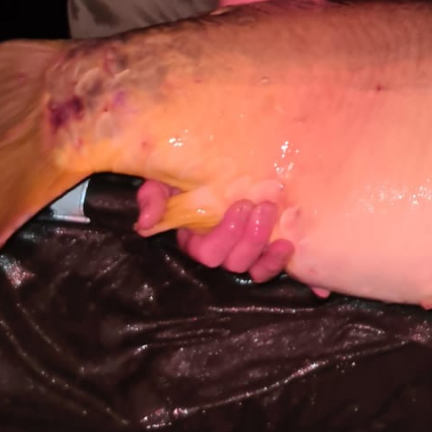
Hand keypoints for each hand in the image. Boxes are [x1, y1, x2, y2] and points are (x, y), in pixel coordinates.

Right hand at [136, 180, 293, 281]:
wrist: (218, 161)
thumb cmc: (192, 172)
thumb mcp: (166, 178)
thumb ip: (153, 197)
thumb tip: (145, 224)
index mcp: (192, 237)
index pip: (203, 251)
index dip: (224, 234)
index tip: (240, 204)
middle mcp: (216, 249)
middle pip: (228, 261)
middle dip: (246, 236)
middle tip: (260, 206)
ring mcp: (239, 252)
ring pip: (247, 266)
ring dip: (261, 241)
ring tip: (270, 210)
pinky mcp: (261, 251)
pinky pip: (265, 271)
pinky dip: (275, 262)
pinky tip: (286, 244)